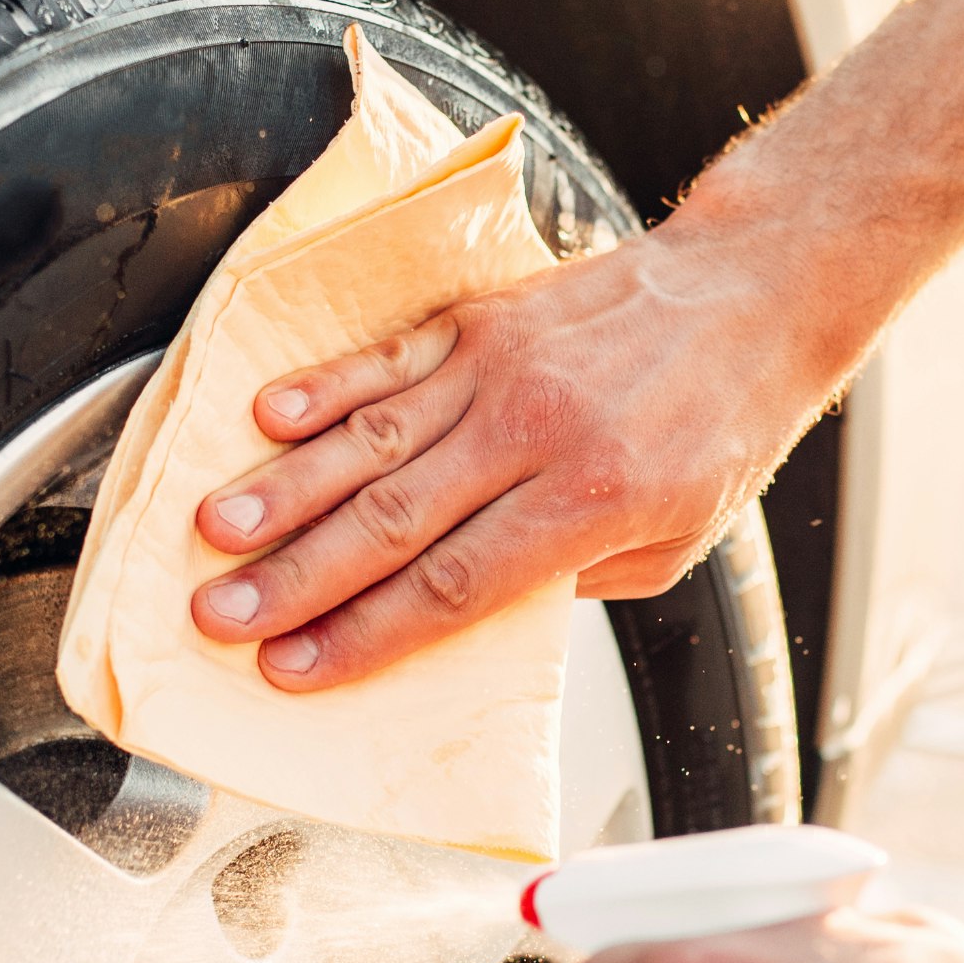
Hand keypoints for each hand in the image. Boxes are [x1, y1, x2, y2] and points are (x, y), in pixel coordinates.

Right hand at [186, 215, 843, 689]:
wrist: (748, 293)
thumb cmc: (718, 423)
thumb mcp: (676, 541)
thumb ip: (569, 578)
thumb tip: (470, 613)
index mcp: (591, 501)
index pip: (454, 587)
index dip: (365, 634)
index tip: (296, 669)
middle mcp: (536, 433)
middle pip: (393, 521)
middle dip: (295, 578)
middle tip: (219, 615)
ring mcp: (501, 369)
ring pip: (372, 438)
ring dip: (284, 488)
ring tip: (215, 529)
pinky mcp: (481, 320)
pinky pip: (387, 359)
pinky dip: (324, 387)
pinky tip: (266, 417)